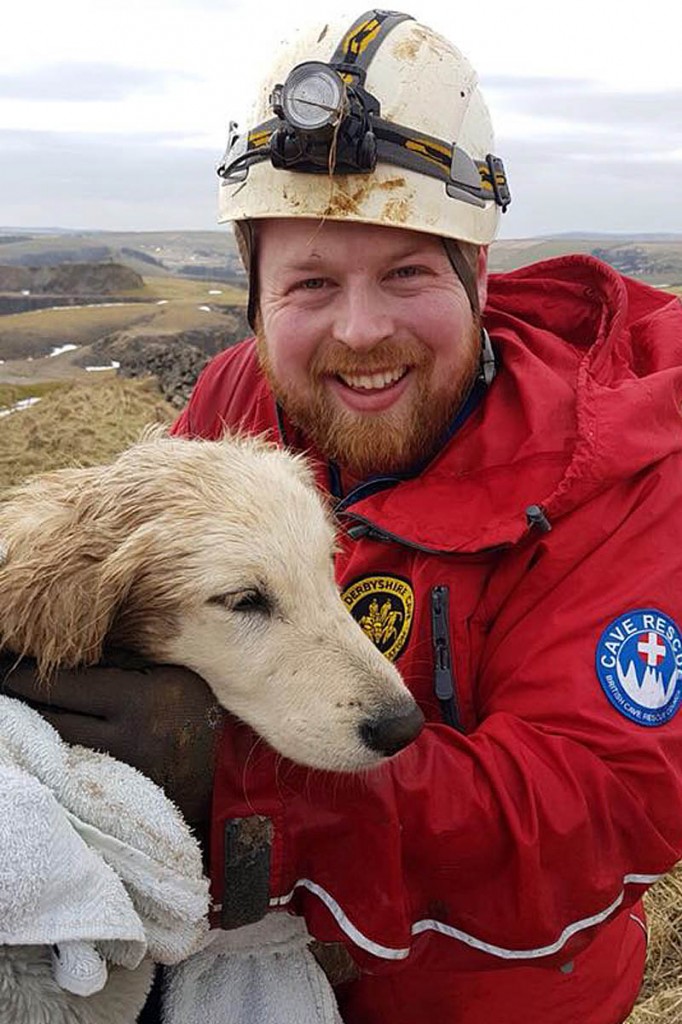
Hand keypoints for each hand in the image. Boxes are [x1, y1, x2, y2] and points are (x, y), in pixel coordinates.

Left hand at [0, 653, 223, 831]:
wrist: (237, 772)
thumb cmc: (208, 710)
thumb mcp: (172, 675)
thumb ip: (124, 663)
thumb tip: (68, 650)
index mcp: (144, 701)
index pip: (65, 685)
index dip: (25, 674)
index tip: (3, 662)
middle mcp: (129, 739)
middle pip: (52, 719)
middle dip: (21, 702)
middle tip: (1, 682)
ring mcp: (123, 773)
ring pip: (57, 747)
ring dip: (33, 727)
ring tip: (15, 708)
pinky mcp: (120, 795)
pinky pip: (73, 768)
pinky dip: (54, 751)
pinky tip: (41, 738)